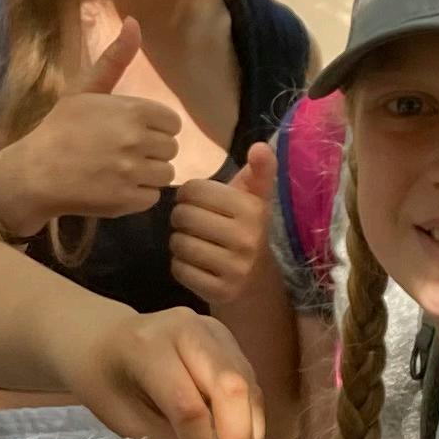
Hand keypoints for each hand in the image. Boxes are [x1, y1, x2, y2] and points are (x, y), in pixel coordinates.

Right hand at [0, 27, 179, 235]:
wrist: (34, 173)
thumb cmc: (60, 129)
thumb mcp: (85, 89)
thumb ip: (115, 59)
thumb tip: (134, 21)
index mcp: (133, 110)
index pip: (171, 123)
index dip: (153, 129)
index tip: (130, 133)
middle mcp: (137, 140)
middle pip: (170, 149)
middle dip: (150, 152)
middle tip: (120, 154)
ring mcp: (133, 172)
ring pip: (165, 175)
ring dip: (146, 175)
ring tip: (118, 172)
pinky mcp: (127, 201)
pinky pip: (152, 197)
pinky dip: (136, 196)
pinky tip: (113, 188)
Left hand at [69, 305, 262, 438]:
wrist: (102, 338)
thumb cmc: (104, 381)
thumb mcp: (121, 416)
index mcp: (148, 348)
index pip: (188, 406)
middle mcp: (187, 329)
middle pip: (230, 387)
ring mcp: (212, 330)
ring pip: (247, 384)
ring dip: (251, 434)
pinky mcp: (227, 339)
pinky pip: (249, 381)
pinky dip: (251, 419)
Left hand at [165, 140, 278, 318]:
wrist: (258, 285)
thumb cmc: (248, 231)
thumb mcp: (256, 200)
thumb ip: (258, 172)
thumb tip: (259, 146)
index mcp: (252, 209)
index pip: (195, 190)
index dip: (188, 194)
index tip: (195, 201)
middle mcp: (246, 238)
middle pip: (183, 215)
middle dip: (181, 218)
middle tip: (191, 223)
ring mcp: (234, 268)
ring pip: (178, 243)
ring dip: (179, 242)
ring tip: (192, 242)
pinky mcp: (220, 291)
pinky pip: (179, 269)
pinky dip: (180, 265)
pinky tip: (193, 263)